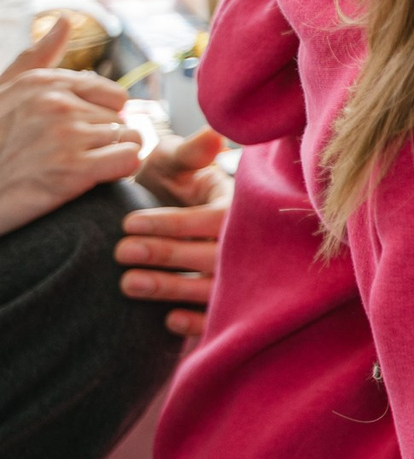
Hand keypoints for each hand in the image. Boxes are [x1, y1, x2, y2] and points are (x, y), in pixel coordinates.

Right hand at [0, 22, 144, 235]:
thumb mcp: (4, 93)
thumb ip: (38, 57)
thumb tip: (65, 21)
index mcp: (44, 82)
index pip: (114, 95)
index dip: (102, 119)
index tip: (78, 135)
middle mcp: (57, 103)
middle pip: (120, 119)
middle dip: (103, 140)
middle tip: (69, 157)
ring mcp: (66, 135)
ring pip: (129, 138)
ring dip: (111, 157)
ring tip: (76, 169)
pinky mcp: (73, 169)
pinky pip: (130, 160)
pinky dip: (120, 171)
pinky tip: (93, 178)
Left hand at [119, 133, 229, 336]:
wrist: (161, 212)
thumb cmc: (171, 183)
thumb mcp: (177, 162)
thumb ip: (190, 152)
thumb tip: (213, 135)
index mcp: (239, 205)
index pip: (216, 217)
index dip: (174, 222)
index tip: (129, 222)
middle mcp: (247, 242)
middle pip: (214, 254)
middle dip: (167, 254)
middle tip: (122, 251)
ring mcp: (240, 275)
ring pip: (214, 288)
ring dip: (172, 287)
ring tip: (128, 282)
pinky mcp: (228, 303)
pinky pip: (219, 318)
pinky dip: (197, 322)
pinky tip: (167, 319)